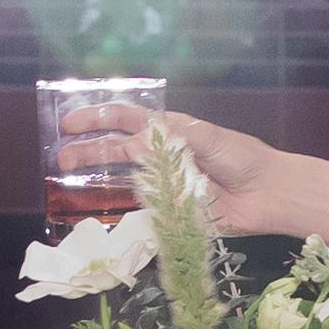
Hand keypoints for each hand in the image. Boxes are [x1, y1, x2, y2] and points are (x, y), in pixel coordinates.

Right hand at [59, 105, 328, 242]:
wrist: (268, 194)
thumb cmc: (244, 158)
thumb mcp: (210, 138)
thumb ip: (174, 138)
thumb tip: (135, 141)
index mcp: (170, 130)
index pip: (127, 119)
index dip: (98, 118)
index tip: (70, 122)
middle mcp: (162, 155)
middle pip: (117, 150)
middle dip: (88, 150)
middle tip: (60, 156)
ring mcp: (165, 184)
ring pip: (123, 179)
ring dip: (96, 180)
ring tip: (69, 181)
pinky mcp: (172, 210)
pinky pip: (141, 210)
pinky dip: (120, 209)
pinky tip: (98, 210)